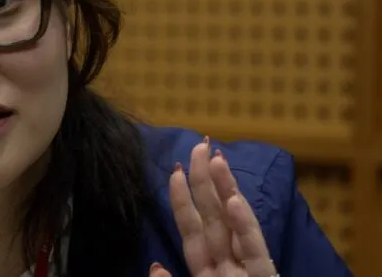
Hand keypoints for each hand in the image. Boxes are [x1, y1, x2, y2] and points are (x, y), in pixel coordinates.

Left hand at [149, 138, 277, 276]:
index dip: (182, 199)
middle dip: (206, 180)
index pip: (192, 229)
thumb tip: (155, 265)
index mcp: (207, 269)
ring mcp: (247, 270)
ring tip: (217, 159)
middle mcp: (227, 264)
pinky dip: (244, 226)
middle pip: (214, 216)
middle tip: (200, 145)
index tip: (176, 169)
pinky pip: (254, 252)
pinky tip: (233, 200)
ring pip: (235, 223)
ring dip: (226, 190)